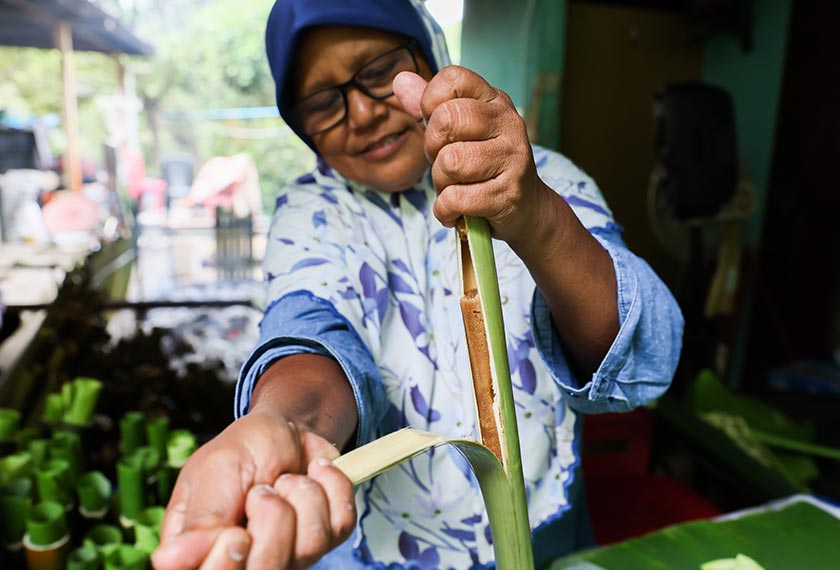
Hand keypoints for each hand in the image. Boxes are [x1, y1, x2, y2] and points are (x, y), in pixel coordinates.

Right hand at [152, 410, 355, 568]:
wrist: (287, 427)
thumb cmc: (243, 448)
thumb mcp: (213, 472)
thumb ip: (199, 521)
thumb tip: (170, 561)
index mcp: (202, 549)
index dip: (227, 566)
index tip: (237, 533)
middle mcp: (246, 560)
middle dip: (273, 517)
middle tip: (262, 490)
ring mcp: (289, 554)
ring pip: (310, 547)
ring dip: (301, 494)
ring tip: (285, 478)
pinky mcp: (326, 538)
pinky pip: (340, 523)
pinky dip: (330, 486)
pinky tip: (314, 474)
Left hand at [393, 66, 553, 245]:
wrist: (526, 209)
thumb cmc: (484, 167)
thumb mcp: (460, 132)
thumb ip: (431, 108)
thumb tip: (400, 80)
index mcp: (494, 101)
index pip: (453, 79)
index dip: (430, 102)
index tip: (439, 127)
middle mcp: (508, 123)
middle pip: (446, 119)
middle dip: (432, 147)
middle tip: (446, 163)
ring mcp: (512, 158)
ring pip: (449, 162)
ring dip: (441, 183)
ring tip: (456, 187)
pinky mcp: (508, 194)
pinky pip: (455, 199)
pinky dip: (445, 210)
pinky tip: (457, 210)